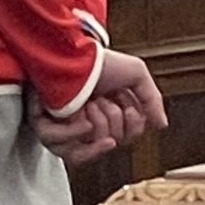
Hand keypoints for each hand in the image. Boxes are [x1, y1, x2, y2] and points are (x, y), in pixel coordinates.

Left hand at [34, 49, 166, 164]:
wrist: (70, 52)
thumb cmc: (99, 61)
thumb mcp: (136, 74)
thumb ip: (151, 100)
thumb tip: (160, 125)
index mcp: (104, 113)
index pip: (126, 138)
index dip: (133, 125)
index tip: (127, 104)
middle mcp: (84, 121)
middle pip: (110, 144)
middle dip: (115, 121)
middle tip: (104, 99)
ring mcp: (63, 126)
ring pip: (87, 152)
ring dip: (99, 127)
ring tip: (93, 106)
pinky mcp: (44, 125)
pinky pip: (63, 149)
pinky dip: (78, 135)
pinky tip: (84, 121)